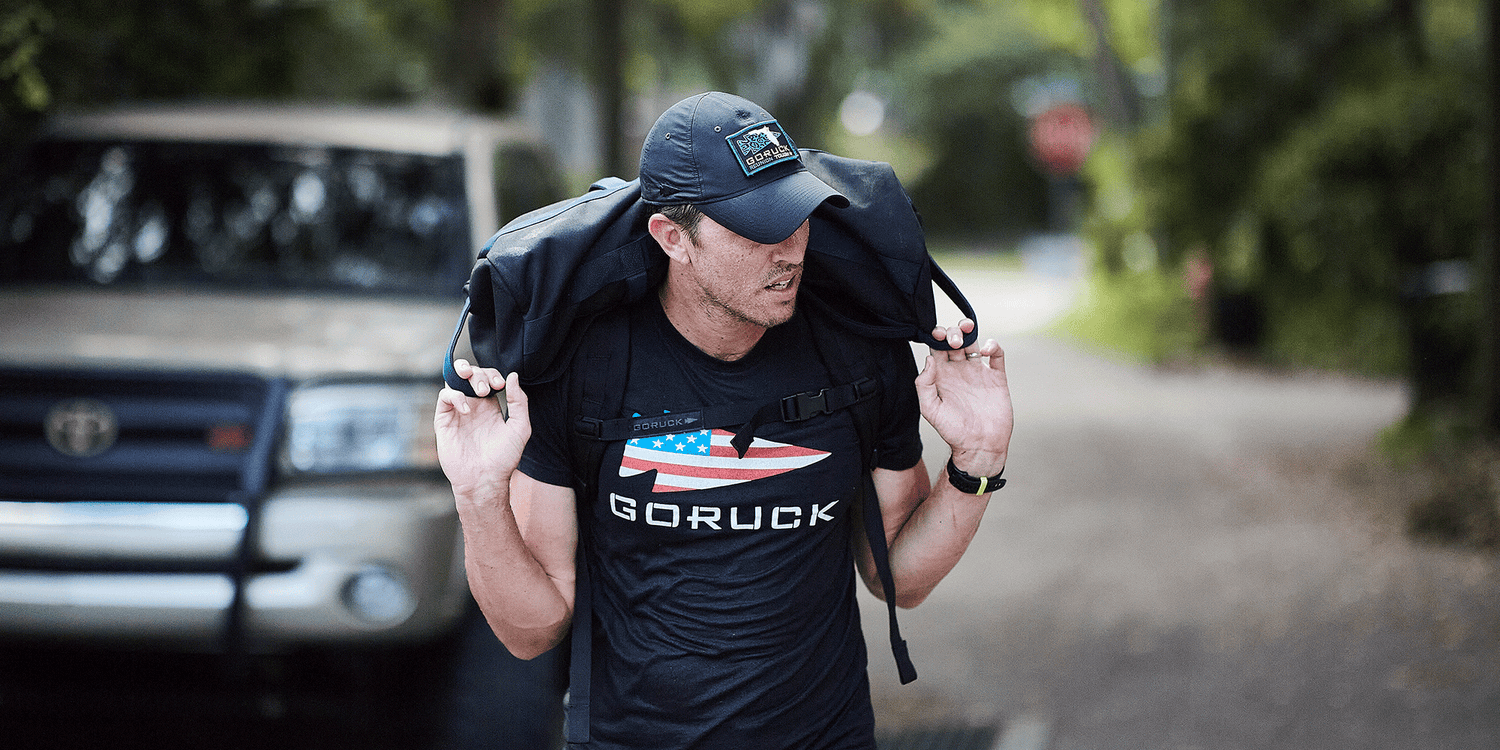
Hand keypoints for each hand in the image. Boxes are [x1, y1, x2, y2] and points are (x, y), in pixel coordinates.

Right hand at [434, 359, 530, 499]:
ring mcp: (457, 412)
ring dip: (463, 375)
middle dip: (478, 373)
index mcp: (490, 407)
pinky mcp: (444, 421)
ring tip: (477, 388)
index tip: (500, 384)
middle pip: (470, 375)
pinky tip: (467, 409)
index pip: (488, 378)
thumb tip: (513, 376)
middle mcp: (473, 407)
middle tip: (487, 388)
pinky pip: (444, 398)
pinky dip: (455, 396)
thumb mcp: (520, 428)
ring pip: (453, 381)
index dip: (493, 375)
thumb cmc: (504, 458)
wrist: (485, 479)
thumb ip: (519, 402)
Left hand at [916, 319, 1012, 476]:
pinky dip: (993, 346)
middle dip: (952, 333)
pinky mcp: (997, 377)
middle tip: (953, 341)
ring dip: (969, 331)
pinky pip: (997, 355)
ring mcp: (978, 373)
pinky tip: (985, 350)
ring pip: (974, 342)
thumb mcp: (931, 410)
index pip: (937, 348)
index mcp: (942, 377)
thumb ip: (924, 385)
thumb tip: (929, 359)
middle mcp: (959, 371)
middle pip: (954, 341)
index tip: (937, 334)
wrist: (979, 446)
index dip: (936, 336)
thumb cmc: (953, 431)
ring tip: (967, 332)